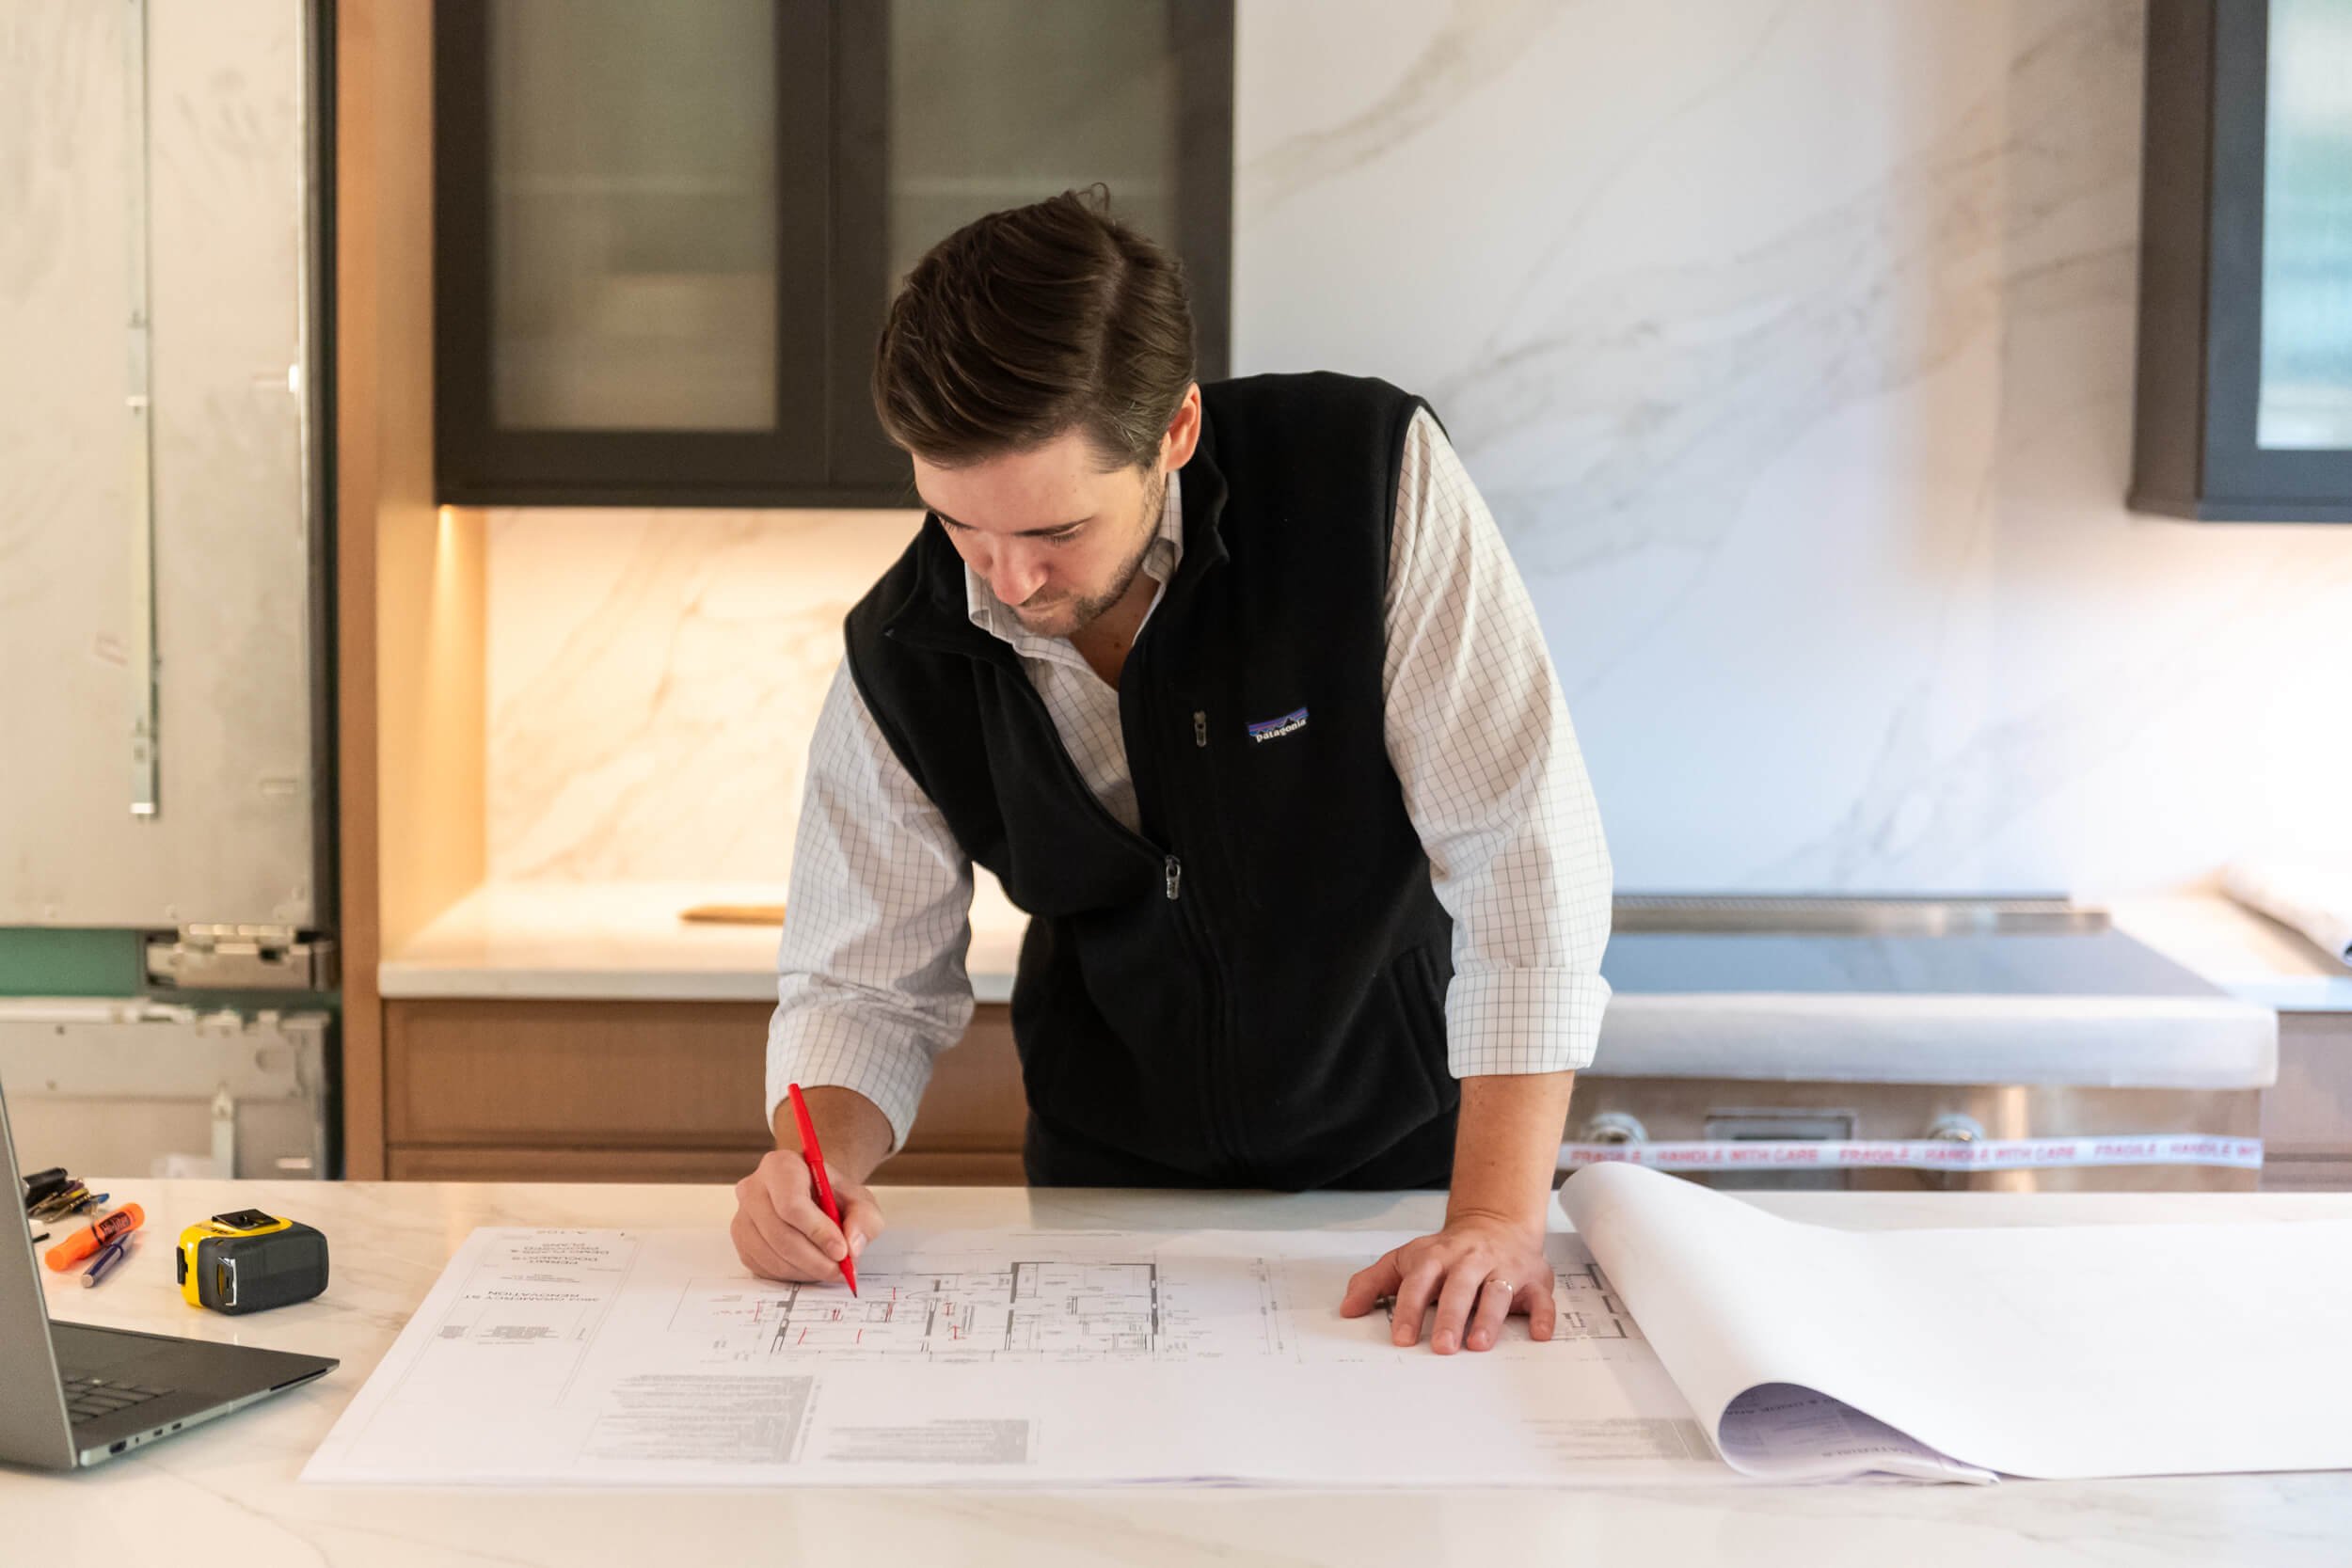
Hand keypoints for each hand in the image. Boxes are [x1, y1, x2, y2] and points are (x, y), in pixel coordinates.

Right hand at [730, 1147, 885, 1281]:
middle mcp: (753, 1188)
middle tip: (840, 1269)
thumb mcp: (859, 1198)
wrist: (812, 1194)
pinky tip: (809, 1266)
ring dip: (805, 1270)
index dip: (818, 1232)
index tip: (841, 1251)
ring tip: (829, 1268)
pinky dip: (791, 1274)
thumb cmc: (832, 1194)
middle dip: (814, 1259)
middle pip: (779, 1234)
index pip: (791, 1204)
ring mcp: (742, 1215)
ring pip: (771, 1254)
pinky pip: (763, 1267)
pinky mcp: (741, 1241)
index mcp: (780, 1166)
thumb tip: (852, 1246)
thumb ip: (864, 1218)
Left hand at [1338, 1212, 1554, 1353]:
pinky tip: (1539, 1334)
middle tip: (1442, 1347)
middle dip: (1450, 1317)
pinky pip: (1542, 1298)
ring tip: (1479, 1344)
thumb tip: (1347, 1310)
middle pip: (1460, 1288)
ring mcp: (1504, 1269)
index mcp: (1437, 1257)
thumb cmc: (1448, 1251)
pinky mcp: (1534, 1280)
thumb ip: (1373, 1282)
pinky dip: (1543, 1315)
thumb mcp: (1405, 1259)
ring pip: (1498, 1292)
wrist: (1496, 1222)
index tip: (1400, 1338)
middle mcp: (1471, 1261)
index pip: (1419, 1282)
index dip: (1408, 1309)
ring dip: (1489, 1318)